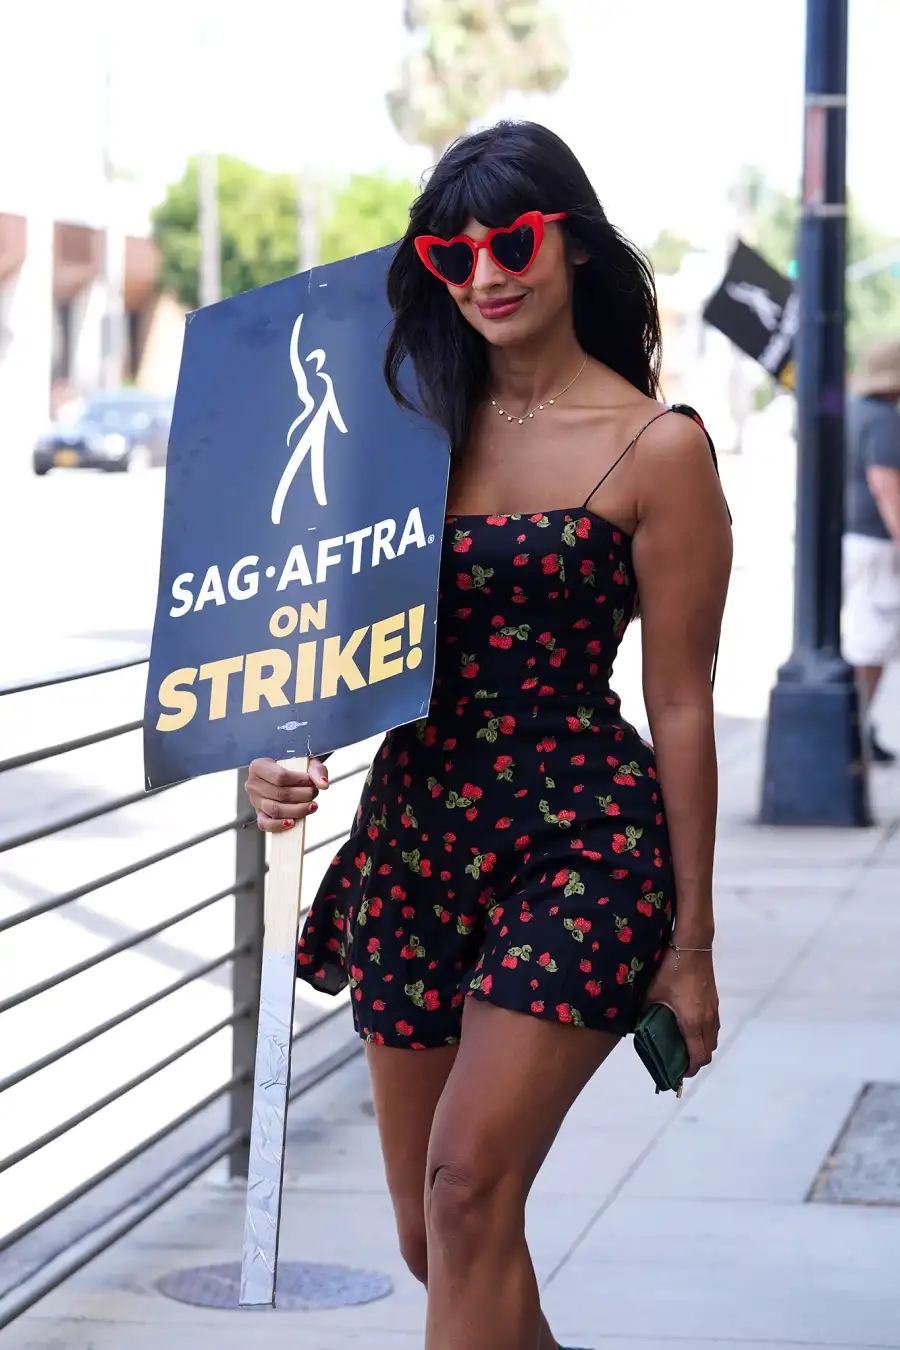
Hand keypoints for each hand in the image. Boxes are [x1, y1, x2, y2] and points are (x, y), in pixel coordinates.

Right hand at [245, 757, 328, 832]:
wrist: (288, 773)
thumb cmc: (295, 766)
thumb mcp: (307, 761)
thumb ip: (317, 770)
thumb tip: (323, 784)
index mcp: (258, 766)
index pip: (280, 777)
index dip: (299, 781)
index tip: (311, 782)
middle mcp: (253, 783)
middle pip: (279, 794)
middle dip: (302, 796)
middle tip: (314, 793)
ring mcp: (255, 800)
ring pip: (275, 809)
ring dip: (297, 810)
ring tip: (311, 806)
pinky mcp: (259, 814)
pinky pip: (265, 824)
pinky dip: (279, 825)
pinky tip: (293, 822)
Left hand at [643, 945, 718, 1077]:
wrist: (692, 946)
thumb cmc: (670, 970)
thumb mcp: (652, 993)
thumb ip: (645, 1013)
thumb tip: (637, 1027)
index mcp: (693, 1022)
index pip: (698, 1056)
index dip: (690, 1070)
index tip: (678, 1074)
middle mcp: (707, 1019)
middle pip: (708, 1050)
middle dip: (695, 1060)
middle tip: (678, 1060)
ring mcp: (713, 1010)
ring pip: (713, 1038)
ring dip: (701, 1046)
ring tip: (683, 1044)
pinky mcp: (714, 1001)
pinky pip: (713, 1025)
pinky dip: (704, 1033)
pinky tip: (689, 1025)